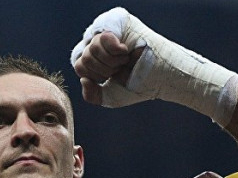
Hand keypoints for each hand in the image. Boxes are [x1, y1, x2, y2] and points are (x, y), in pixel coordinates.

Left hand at [70, 7, 237, 122]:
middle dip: (104, 70)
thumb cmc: (138, 85)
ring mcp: (107, 28)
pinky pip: (102, 36)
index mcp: (95, 56)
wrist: (158, 79)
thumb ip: (91, 95)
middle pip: (82, 58)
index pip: (79, 65)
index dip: (95, 77)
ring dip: (111, 62)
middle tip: (123, 67)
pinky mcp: (117, 20)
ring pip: (91, 48)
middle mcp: (98, 40)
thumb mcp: (109, 96)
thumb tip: (83, 79)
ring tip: (126, 59)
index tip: (114, 77)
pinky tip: (125, 51)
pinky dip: (114, 50)